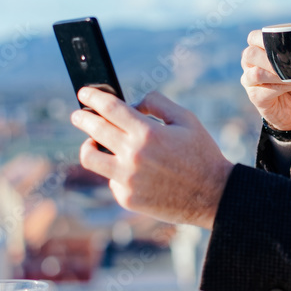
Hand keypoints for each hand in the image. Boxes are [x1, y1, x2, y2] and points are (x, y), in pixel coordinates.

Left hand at [71, 88, 232, 229]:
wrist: (213, 195)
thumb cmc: (202, 154)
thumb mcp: (187, 119)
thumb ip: (158, 103)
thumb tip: (133, 105)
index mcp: (148, 133)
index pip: (110, 108)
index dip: (93, 97)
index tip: (85, 92)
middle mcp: (133, 156)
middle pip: (94, 130)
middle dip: (82, 117)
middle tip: (78, 114)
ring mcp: (127, 179)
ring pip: (90, 158)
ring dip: (87, 146)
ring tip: (92, 143)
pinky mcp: (127, 198)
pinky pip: (111, 179)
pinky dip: (117, 170)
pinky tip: (131, 169)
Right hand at [240, 29, 290, 130]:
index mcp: (260, 52)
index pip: (253, 38)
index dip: (264, 38)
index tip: (284, 43)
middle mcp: (250, 65)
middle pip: (250, 53)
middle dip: (271, 57)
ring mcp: (249, 81)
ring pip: (255, 73)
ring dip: (277, 74)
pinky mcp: (255, 97)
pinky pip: (264, 90)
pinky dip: (281, 87)